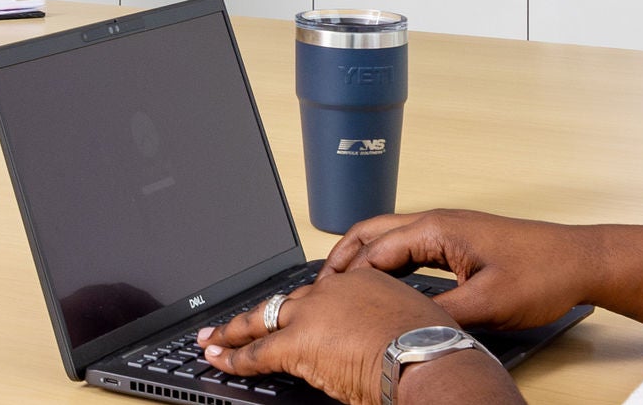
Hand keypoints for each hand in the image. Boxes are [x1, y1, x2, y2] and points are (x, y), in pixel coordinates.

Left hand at [197, 267, 462, 404]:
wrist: (425, 358)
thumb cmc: (429, 348)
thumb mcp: (409, 321)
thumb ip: (381, 325)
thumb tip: (376, 341)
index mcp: (361, 280)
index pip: (319, 293)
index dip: (299, 307)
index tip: (290, 314)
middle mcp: (332, 289)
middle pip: (284, 301)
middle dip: (254, 315)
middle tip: (229, 323)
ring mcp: (312, 312)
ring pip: (263, 320)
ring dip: (234, 333)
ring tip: (213, 340)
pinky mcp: (297, 341)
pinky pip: (257, 352)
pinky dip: (235, 359)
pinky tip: (220, 362)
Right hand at [321, 210, 596, 330]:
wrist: (579, 260)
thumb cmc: (543, 272)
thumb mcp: (487, 303)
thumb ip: (440, 314)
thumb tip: (403, 325)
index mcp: (439, 228)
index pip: (376, 248)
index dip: (347, 274)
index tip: (328, 298)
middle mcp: (439, 222)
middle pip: (374, 232)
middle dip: (342, 256)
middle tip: (319, 287)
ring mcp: (449, 230)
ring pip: (390, 238)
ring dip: (363, 258)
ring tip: (340, 286)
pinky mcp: (459, 243)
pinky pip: (410, 247)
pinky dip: (387, 262)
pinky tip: (382, 284)